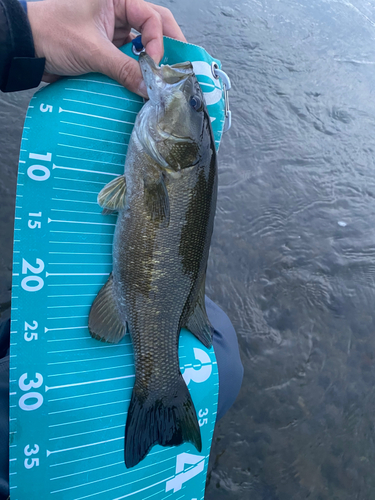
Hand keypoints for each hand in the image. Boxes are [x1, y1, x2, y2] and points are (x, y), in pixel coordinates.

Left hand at [27, 0, 185, 96]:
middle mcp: (117, 12)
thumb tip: (149, 87)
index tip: (155, 64)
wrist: (26, 48)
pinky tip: (141, 84)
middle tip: (177, 68)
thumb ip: (123, 69)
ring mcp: (113, 31)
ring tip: (160, 80)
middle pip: (152, 28)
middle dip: (164, 48)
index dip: (157, 41)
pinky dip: (135, 72)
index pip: (150, 17)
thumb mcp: (92, 50)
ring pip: (141, 46)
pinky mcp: (106, 49)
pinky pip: (128, 60)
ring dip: (149, 63)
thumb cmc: (51, 33)